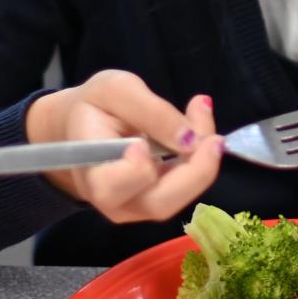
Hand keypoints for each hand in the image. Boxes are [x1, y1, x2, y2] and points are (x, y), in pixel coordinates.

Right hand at [25, 70, 224, 222]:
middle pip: (159, 204)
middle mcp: (113, 202)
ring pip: (179, 199)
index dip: (135, 170)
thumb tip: (190, 139)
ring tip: (202, 117)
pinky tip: (201, 132)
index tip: (143, 143)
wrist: (83, 126)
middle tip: (214, 138)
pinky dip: (200, 162)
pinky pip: (185, 190)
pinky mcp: (157, 203)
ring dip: (203, 163)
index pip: (112, 186)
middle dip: (194, 172)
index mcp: (91, 173)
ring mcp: (137, 208)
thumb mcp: (116, 90)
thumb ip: (151, 111)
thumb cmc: (94, 106)